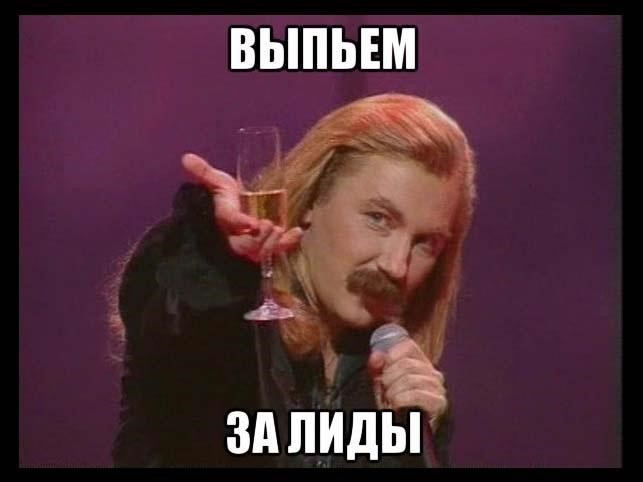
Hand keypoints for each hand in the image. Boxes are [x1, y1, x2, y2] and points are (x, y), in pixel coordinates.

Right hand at [181, 153, 302, 262]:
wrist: (239, 210)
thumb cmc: (227, 197)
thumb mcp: (217, 182)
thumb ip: (204, 172)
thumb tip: (186, 157)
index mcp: (225, 218)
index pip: (230, 221)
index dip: (240, 223)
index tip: (251, 222)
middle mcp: (237, 235)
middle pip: (245, 245)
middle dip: (259, 239)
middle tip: (271, 226)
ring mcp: (253, 244)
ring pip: (261, 252)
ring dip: (273, 243)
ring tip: (283, 230)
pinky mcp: (267, 246)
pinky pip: (278, 250)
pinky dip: (289, 243)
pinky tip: (298, 232)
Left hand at [368, 338, 447, 431]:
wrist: (408, 432)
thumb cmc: (396, 405)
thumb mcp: (383, 384)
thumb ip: (378, 368)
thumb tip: (376, 356)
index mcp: (421, 363)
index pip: (408, 346)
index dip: (391, 355)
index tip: (382, 371)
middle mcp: (433, 372)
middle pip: (406, 363)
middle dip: (389, 378)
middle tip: (385, 392)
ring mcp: (438, 388)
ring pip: (410, 378)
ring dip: (393, 391)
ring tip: (390, 401)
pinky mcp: (439, 403)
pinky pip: (417, 394)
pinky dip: (401, 399)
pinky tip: (396, 406)